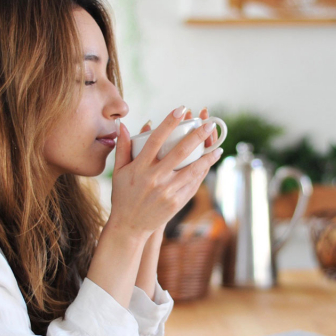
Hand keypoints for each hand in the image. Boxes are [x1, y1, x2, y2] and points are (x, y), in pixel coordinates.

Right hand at [108, 106, 222, 238]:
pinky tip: (209, 164)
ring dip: (207, 156)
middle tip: (209, 124)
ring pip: (192, 169)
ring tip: (217, 146)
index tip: (181, 109)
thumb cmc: (123, 196)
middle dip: (197, 136)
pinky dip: (202, 173)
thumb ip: (122, 147)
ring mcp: (167, 191)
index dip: (169, 122)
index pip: (156, 139)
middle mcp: (154, 178)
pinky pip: (193, 184)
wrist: (129, 225)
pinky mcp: (176, 202)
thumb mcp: (118, 171)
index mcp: (140, 167)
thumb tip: (122, 125)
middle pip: (180, 152)